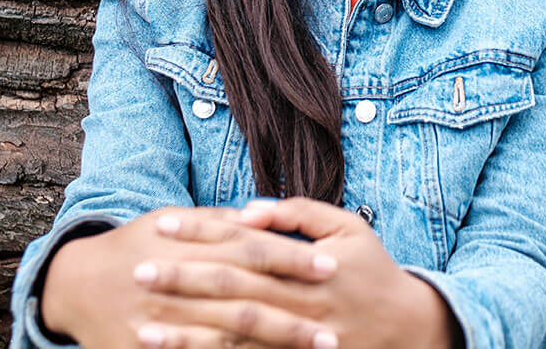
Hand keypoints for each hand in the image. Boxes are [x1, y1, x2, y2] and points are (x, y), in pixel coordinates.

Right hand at [41, 206, 339, 348]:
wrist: (76, 284)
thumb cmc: (135, 245)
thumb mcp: (171, 220)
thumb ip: (218, 221)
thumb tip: (263, 215)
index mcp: (187, 247)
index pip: (251, 251)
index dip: (292, 259)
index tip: (331, 266)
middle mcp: (176, 286)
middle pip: (245, 299)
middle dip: (291, 315)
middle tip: (334, 326)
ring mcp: (162, 324)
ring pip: (227, 339)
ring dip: (273, 346)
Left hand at [138, 197, 459, 348]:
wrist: (406, 329)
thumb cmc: (372, 271)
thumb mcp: (348, 228)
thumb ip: (299, 214)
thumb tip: (248, 210)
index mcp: (309, 263)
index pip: (244, 244)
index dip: (202, 233)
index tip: (162, 225)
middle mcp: (299, 302)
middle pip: (232, 290)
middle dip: (183, 280)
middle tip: (139, 270)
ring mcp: (295, 340)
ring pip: (233, 338)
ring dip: (186, 333)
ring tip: (143, 326)